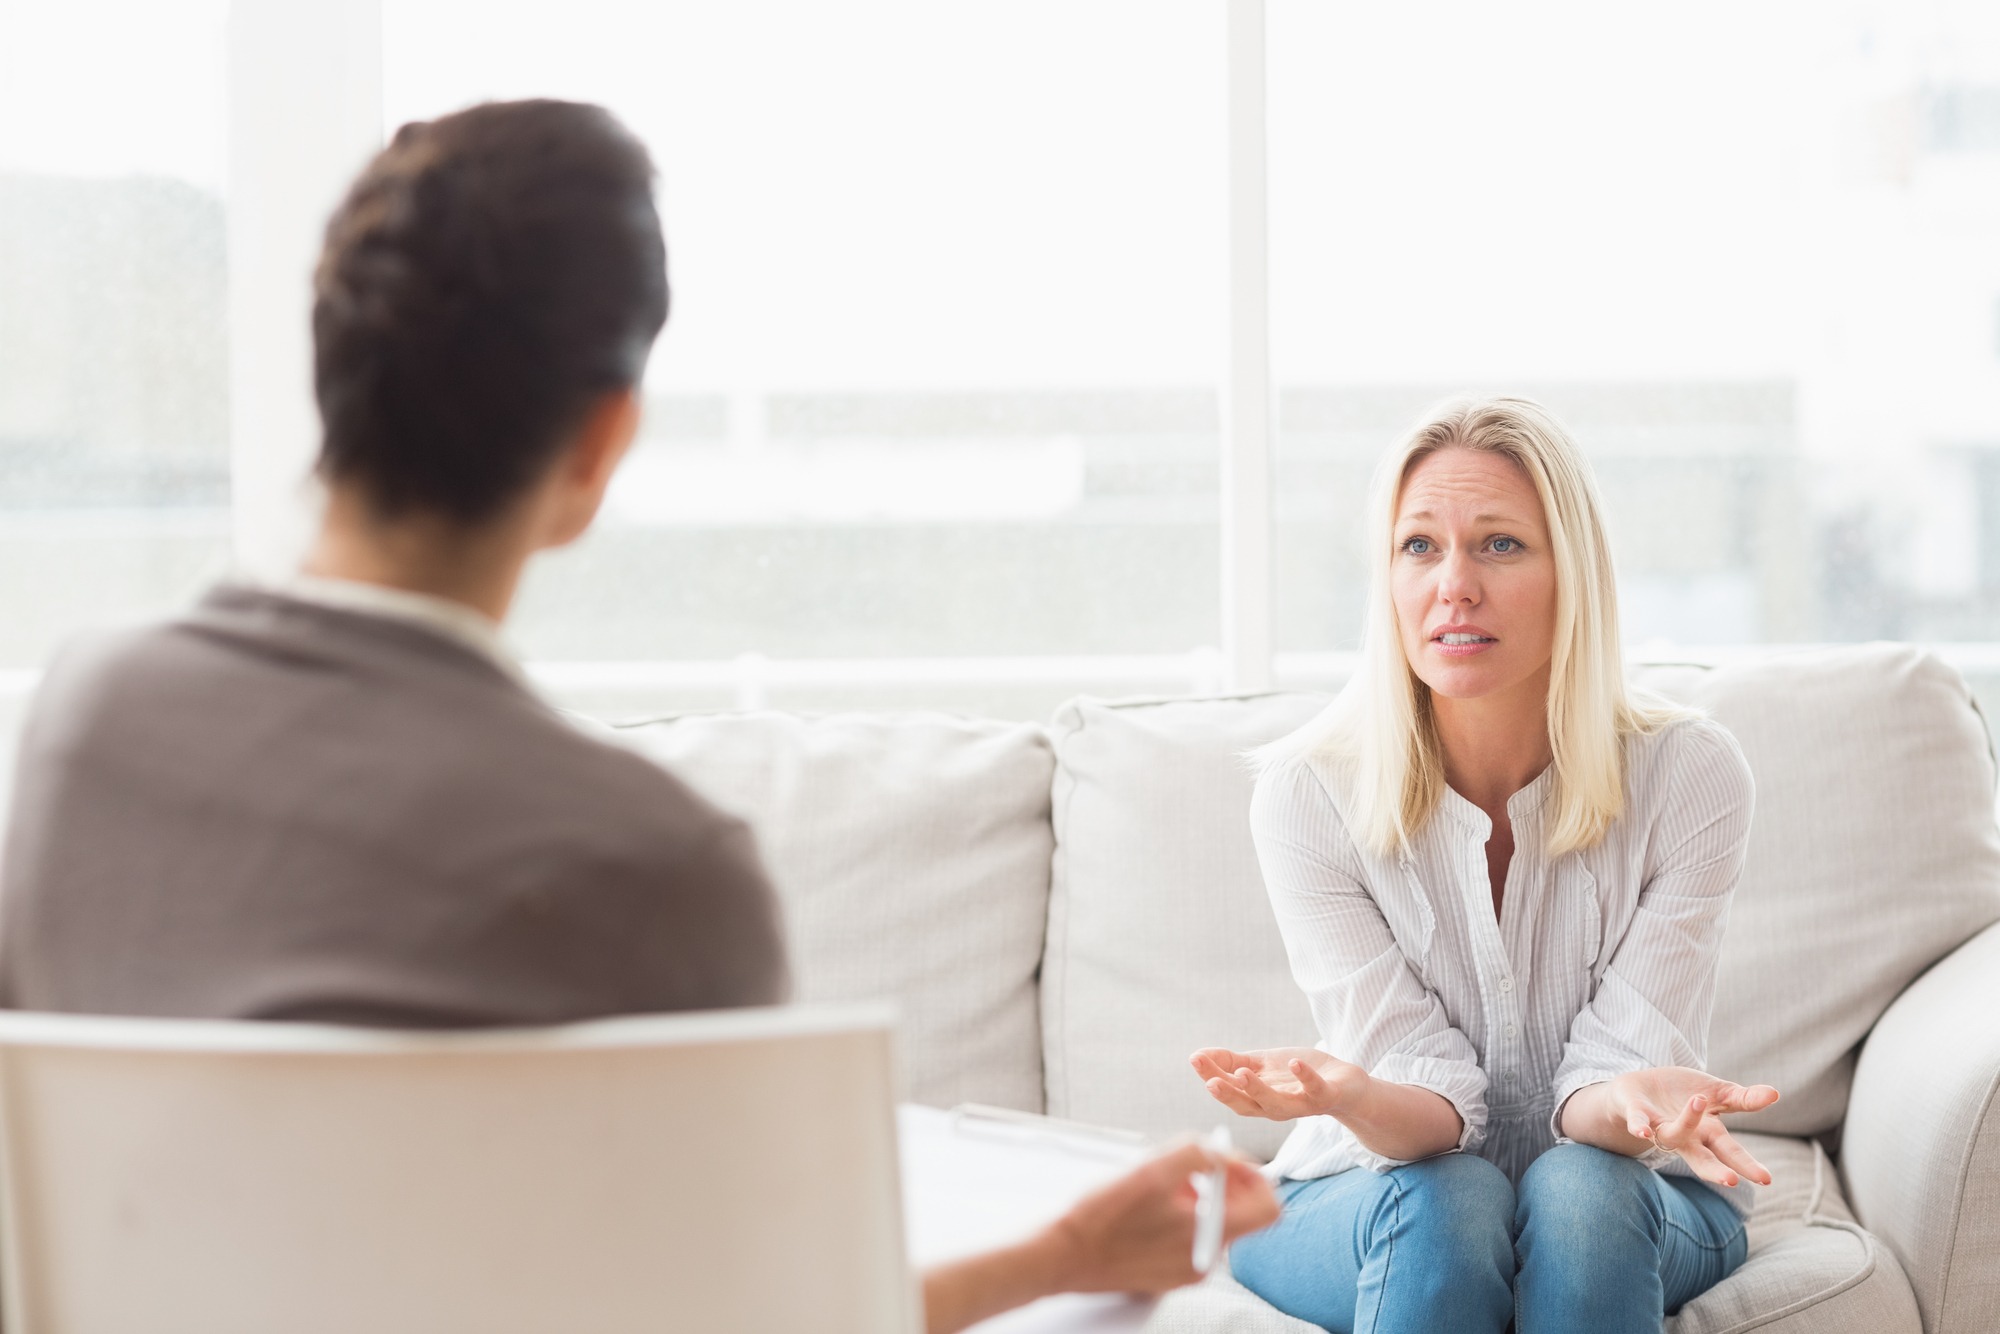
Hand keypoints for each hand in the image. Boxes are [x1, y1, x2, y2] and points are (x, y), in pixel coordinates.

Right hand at [1040, 1139, 1280, 1294]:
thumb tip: (1223, 1154)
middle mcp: (1205, 1260)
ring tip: (1157, 1184)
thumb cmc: (1101, 1215)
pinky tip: (1144, 1206)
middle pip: (1238, 1214)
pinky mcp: (1165, 1274)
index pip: (1268, 1208)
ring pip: (1210, 1223)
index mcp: (1210, 1236)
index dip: (1255, 1177)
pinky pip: (1187, 1238)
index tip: (1226, 1162)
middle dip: (1218, 1183)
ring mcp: (1185, 1271)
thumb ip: (1197, 1153)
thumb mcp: (1151, 1169)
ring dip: (1194, 1197)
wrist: (1060, 1255)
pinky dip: (1177, 1216)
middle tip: (1183, 1166)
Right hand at [1189, 1046, 1364, 1121]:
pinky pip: (1314, 1089)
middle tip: (1210, 1082)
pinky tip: (1293, 1063)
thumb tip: (1198, 1055)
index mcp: (1258, 1098)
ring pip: (1276, 1104)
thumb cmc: (1298, 1075)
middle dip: (1228, 1094)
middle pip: (1247, 1105)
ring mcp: (1300, 1103)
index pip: (1230, 1091)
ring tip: (1242, 1072)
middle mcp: (1276, 1106)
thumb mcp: (1261, 1065)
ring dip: (1258, 1090)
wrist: (1344, 1083)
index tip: (1195, 1059)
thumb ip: (1232, 1063)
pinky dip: (1304, 1077)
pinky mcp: (1325, 1096)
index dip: (1211, 1076)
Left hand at [1575, 1067, 1780, 1187]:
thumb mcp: (1719, 1093)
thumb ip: (1744, 1098)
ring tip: (1699, 1101)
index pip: (1730, 1150)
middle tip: (1732, 1180)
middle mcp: (1686, 1136)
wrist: (1639, 1089)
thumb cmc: (1683, 1094)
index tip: (1765, 1180)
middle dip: (1717, 1169)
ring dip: (1687, 1122)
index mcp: (1708, 1132)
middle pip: (1704, 1157)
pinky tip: (1643, 1132)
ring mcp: (1661, 1126)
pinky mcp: (1637, 1113)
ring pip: (1674, 1135)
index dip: (1746, 1164)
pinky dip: (1640, 1127)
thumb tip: (1775, 1093)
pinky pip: (1638, 1122)